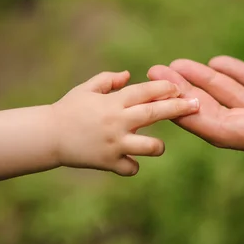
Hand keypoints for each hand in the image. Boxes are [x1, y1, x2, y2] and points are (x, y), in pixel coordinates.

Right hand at [51, 71, 198, 175]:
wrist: (47, 136)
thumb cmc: (68, 109)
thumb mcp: (86, 89)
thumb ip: (108, 80)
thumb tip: (129, 75)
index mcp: (113, 102)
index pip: (145, 91)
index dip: (165, 88)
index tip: (180, 88)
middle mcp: (117, 122)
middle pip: (154, 114)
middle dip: (178, 108)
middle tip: (196, 106)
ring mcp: (114, 144)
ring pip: (150, 147)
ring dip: (157, 145)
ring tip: (156, 144)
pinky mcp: (108, 162)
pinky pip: (131, 167)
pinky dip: (132, 165)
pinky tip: (128, 161)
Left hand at [148, 56, 243, 162]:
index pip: (224, 131)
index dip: (190, 116)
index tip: (161, 98)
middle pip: (222, 111)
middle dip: (187, 94)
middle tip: (155, 73)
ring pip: (238, 95)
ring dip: (206, 81)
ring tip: (177, 64)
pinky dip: (238, 73)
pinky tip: (219, 62)